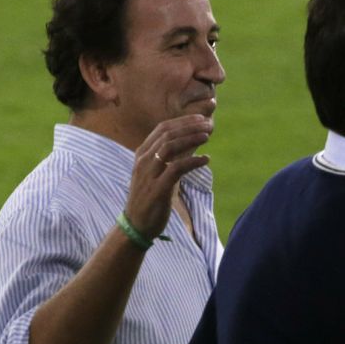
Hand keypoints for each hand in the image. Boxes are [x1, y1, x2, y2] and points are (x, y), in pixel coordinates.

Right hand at [124, 114, 214, 237]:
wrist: (136, 225)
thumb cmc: (149, 198)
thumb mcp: (158, 173)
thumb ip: (170, 158)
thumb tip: (191, 144)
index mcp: (142, 154)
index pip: (162, 129)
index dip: (182, 121)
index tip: (200, 119)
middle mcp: (143, 161)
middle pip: (167, 134)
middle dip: (189, 126)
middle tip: (208, 125)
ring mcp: (149, 174)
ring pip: (170, 147)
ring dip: (191, 139)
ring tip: (207, 137)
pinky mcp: (157, 189)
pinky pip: (176, 169)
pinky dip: (192, 161)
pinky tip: (205, 160)